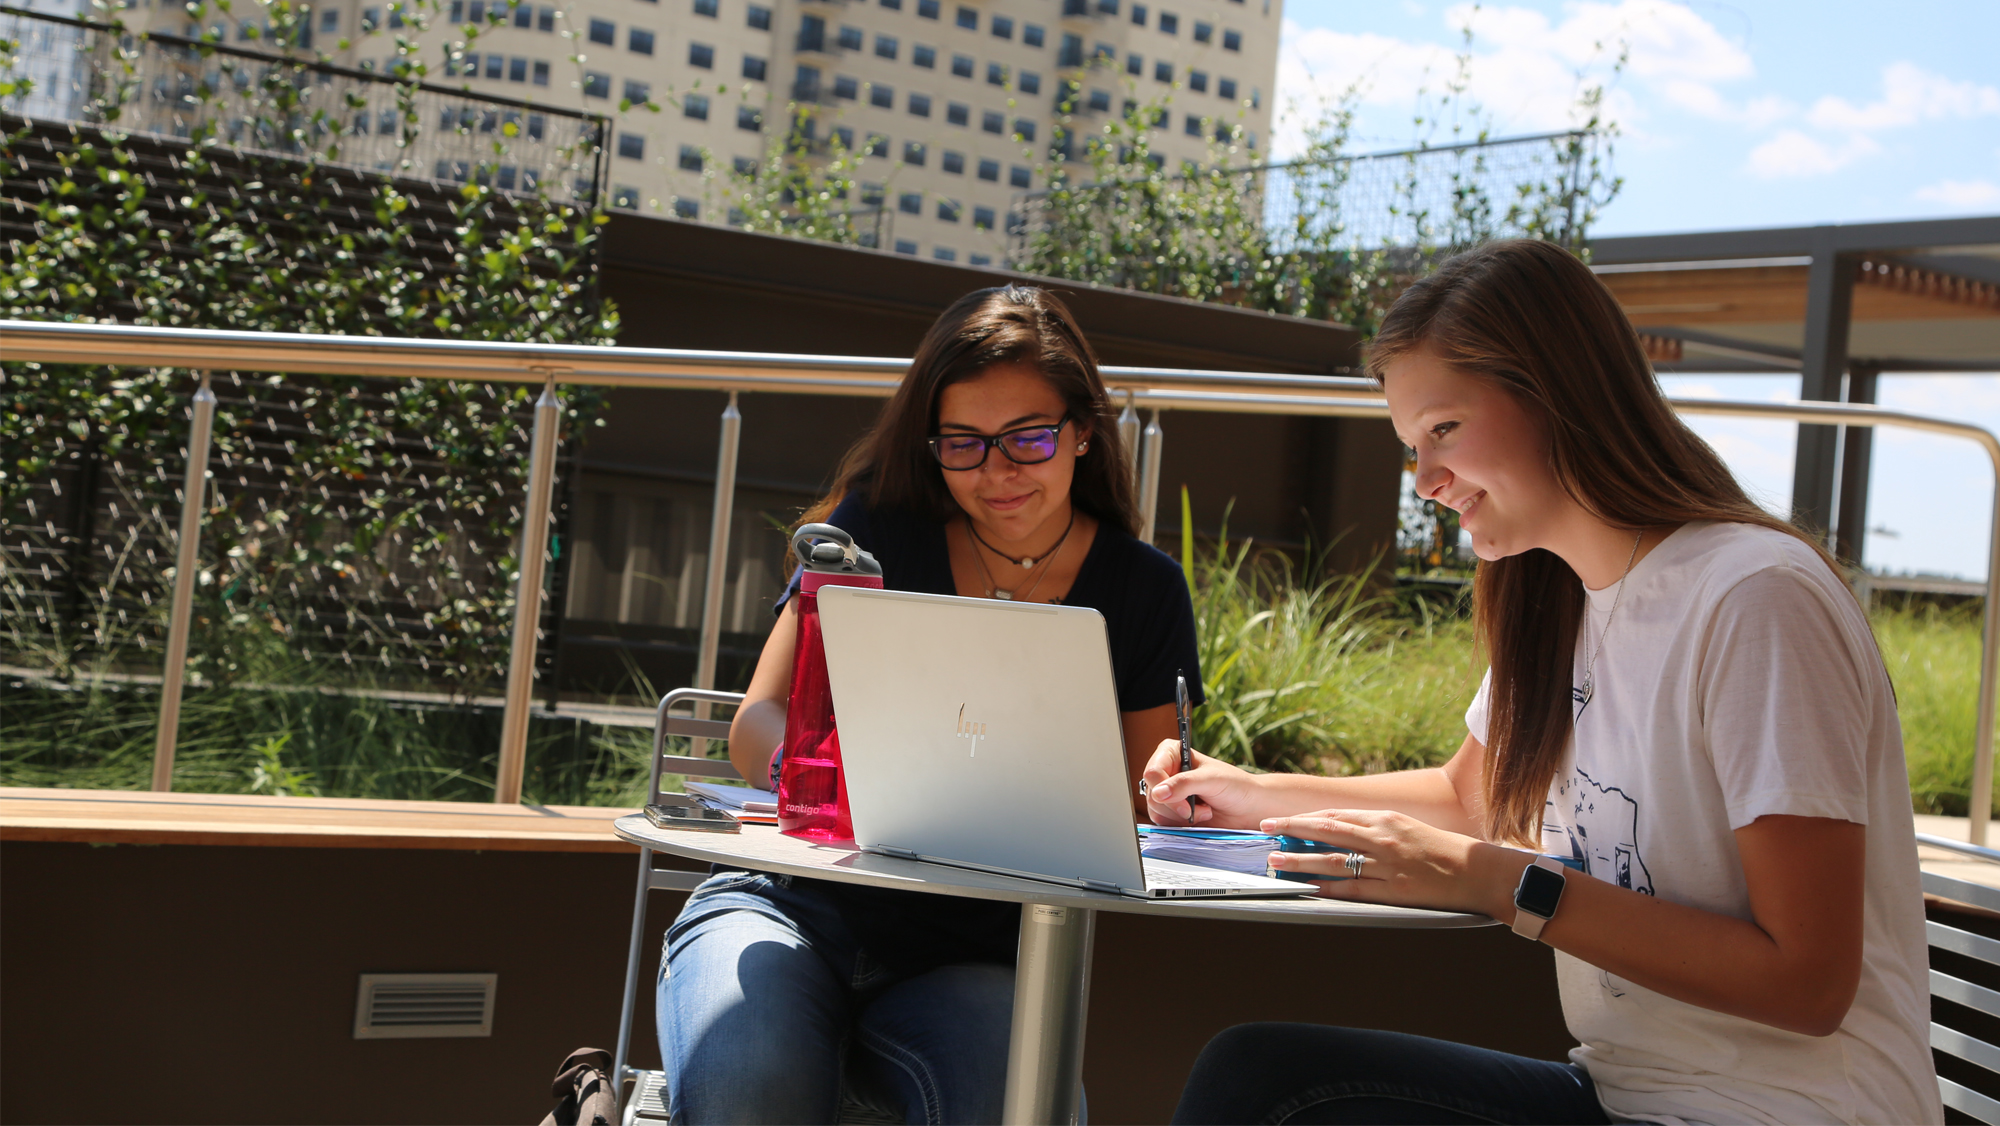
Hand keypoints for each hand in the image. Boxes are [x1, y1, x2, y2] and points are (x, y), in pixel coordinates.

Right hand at [1141, 740, 1266, 827]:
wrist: (1249, 808)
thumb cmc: (1235, 786)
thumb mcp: (1211, 780)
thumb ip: (1184, 784)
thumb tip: (1158, 793)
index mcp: (1172, 753)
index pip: (1152, 772)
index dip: (1164, 789)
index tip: (1185, 803)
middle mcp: (1166, 771)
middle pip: (1153, 794)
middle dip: (1176, 806)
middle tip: (1198, 809)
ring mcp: (1167, 792)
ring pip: (1155, 809)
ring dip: (1181, 816)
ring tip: (1204, 811)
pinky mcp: (1171, 811)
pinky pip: (1162, 821)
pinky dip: (1180, 824)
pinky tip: (1198, 818)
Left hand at [1259, 808, 1523, 917]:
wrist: (1478, 870)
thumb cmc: (1445, 849)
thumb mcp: (1409, 828)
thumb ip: (1377, 828)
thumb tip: (1345, 831)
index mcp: (1385, 819)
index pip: (1335, 816)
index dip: (1304, 818)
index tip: (1281, 820)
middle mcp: (1382, 837)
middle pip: (1326, 831)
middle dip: (1292, 829)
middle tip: (1265, 829)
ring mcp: (1386, 864)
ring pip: (1333, 859)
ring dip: (1300, 859)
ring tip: (1275, 860)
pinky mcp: (1394, 890)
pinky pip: (1352, 888)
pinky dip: (1326, 887)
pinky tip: (1306, 887)